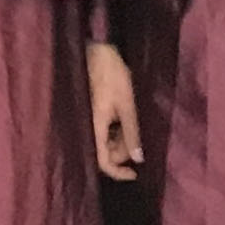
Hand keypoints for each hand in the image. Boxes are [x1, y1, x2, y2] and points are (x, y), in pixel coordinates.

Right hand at [89, 43, 141, 181]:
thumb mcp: (128, 105)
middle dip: (122, 151)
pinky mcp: (87, 112)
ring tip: (132, 120)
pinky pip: (99, 130)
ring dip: (118, 139)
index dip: (118, 172)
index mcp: (93, 125)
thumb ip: (132, 133)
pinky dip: (113, 130)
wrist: (97, 51)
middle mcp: (85, 125)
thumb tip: (138, 158)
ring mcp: (85, 119)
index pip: (102, 161)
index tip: (135, 174)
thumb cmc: (112, 74)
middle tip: (139, 137)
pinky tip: (122, 116)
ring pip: (102, 141)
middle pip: (103, 152)